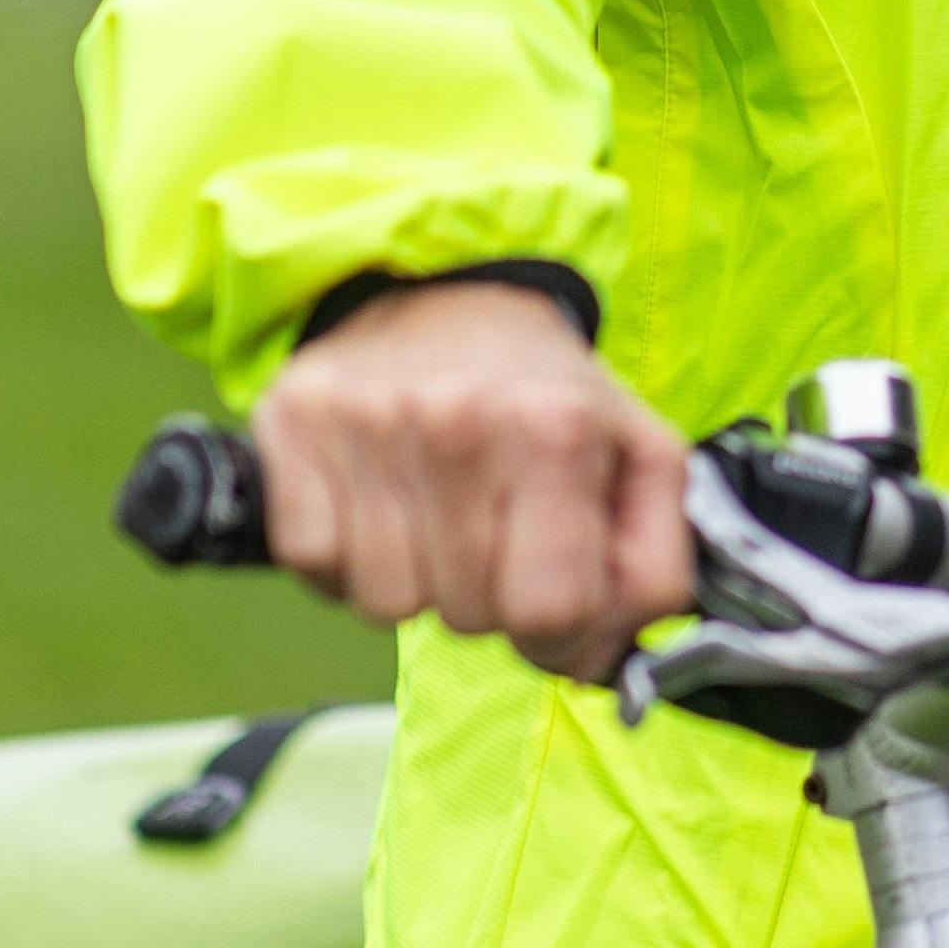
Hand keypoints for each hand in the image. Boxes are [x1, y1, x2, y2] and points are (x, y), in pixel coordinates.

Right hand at [251, 281, 700, 680]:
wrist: (446, 289)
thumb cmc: (545, 391)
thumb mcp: (640, 459)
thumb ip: (656, 567)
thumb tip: (607, 657)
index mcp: (555, 429)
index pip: (549, 611)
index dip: (558, 628)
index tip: (554, 591)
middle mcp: (457, 420)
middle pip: (465, 617)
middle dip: (488, 598)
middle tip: (494, 532)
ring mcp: (365, 420)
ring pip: (384, 604)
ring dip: (416, 581)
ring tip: (437, 513)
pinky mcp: (292, 424)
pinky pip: (313, 566)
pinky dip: (345, 558)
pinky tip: (379, 503)